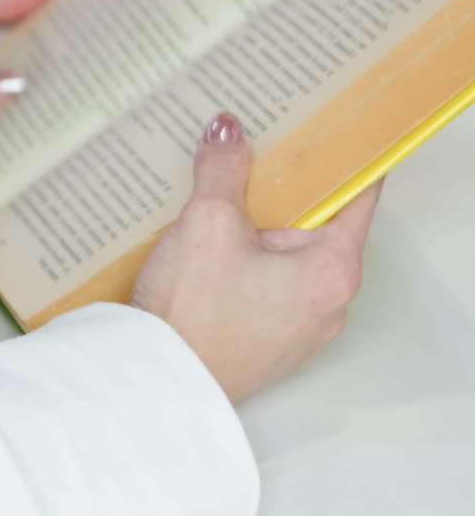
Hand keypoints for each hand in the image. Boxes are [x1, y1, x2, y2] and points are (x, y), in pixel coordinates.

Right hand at [133, 112, 381, 404]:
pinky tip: (209, 244)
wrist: (157, 387)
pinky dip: (246, 260)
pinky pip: (267, 285)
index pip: (359, 194)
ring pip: (289, 256)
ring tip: (223, 195)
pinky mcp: (265, 340)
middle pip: (319, 224)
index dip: (342, 156)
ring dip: (260, 226)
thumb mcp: (208, 224)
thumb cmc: (194, 320)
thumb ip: (223, 170)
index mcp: (332, 271)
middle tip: (257, 150)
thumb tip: (228, 134)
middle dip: (286, 187)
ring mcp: (297, 327)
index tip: (326, 127)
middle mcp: (327, 304)